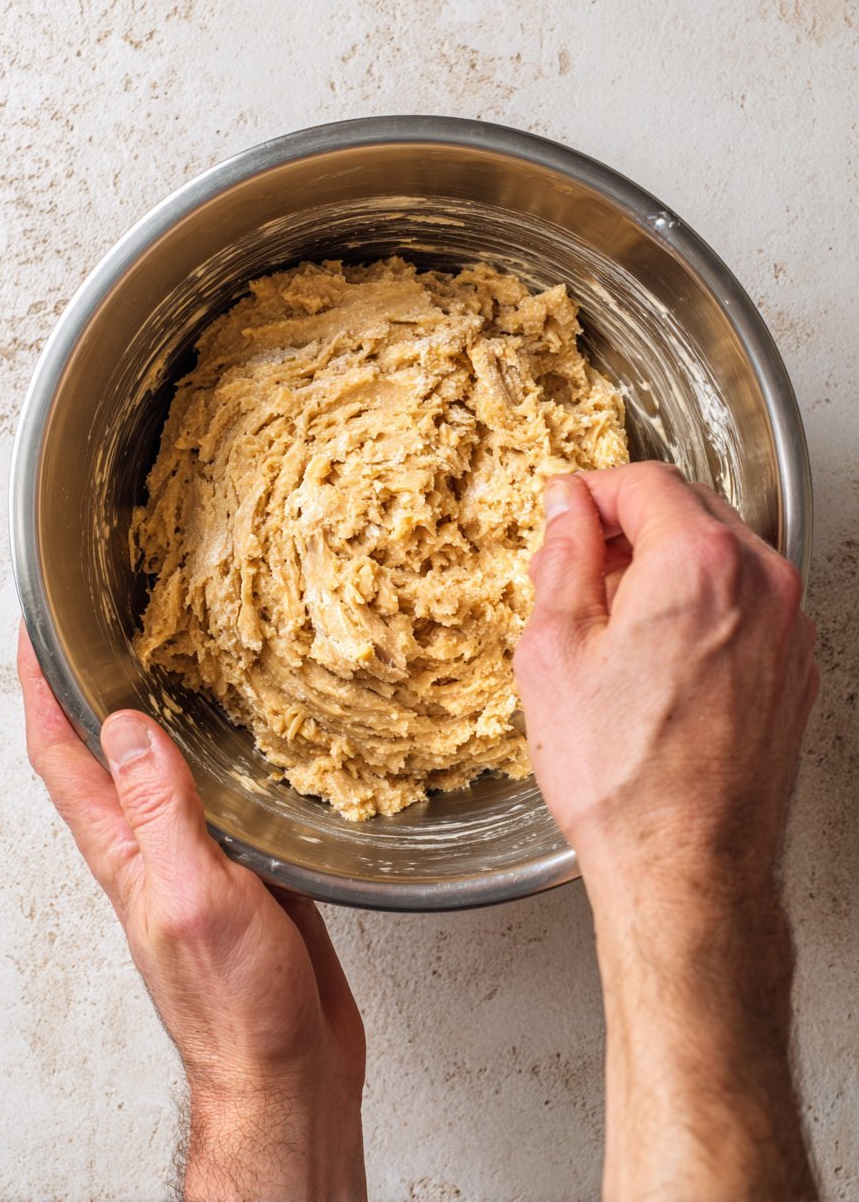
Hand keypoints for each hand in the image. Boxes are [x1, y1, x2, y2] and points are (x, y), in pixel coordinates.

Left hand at [17, 624, 366, 1201]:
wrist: (288, 1069)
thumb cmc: (236, 1006)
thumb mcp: (192, 897)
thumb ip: (161, 813)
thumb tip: (128, 728)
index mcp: (124, 851)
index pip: (62, 756)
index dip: (42, 690)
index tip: (37, 631)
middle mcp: (152, 846)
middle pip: (107, 752)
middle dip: (95, 687)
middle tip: (108, 624)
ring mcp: (200, 856)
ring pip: (171, 767)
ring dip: (165, 713)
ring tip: (179, 657)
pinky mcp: (249, 868)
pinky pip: (228, 794)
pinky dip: (229, 753)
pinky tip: (254, 731)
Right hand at [515, 461, 817, 893]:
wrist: (686, 868)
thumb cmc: (622, 776)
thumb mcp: (555, 648)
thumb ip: (564, 556)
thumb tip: (569, 509)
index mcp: (699, 560)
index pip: (646, 480)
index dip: (592, 490)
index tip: (566, 512)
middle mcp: (761, 581)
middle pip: (690, 508)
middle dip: (629, 525)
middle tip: (579, 566)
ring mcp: (788, 627)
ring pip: (722, 554)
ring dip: (667, 564)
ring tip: (614, 621)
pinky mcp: (795, 669)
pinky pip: (746, 604)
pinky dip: (702, 605)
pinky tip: (657, 656)